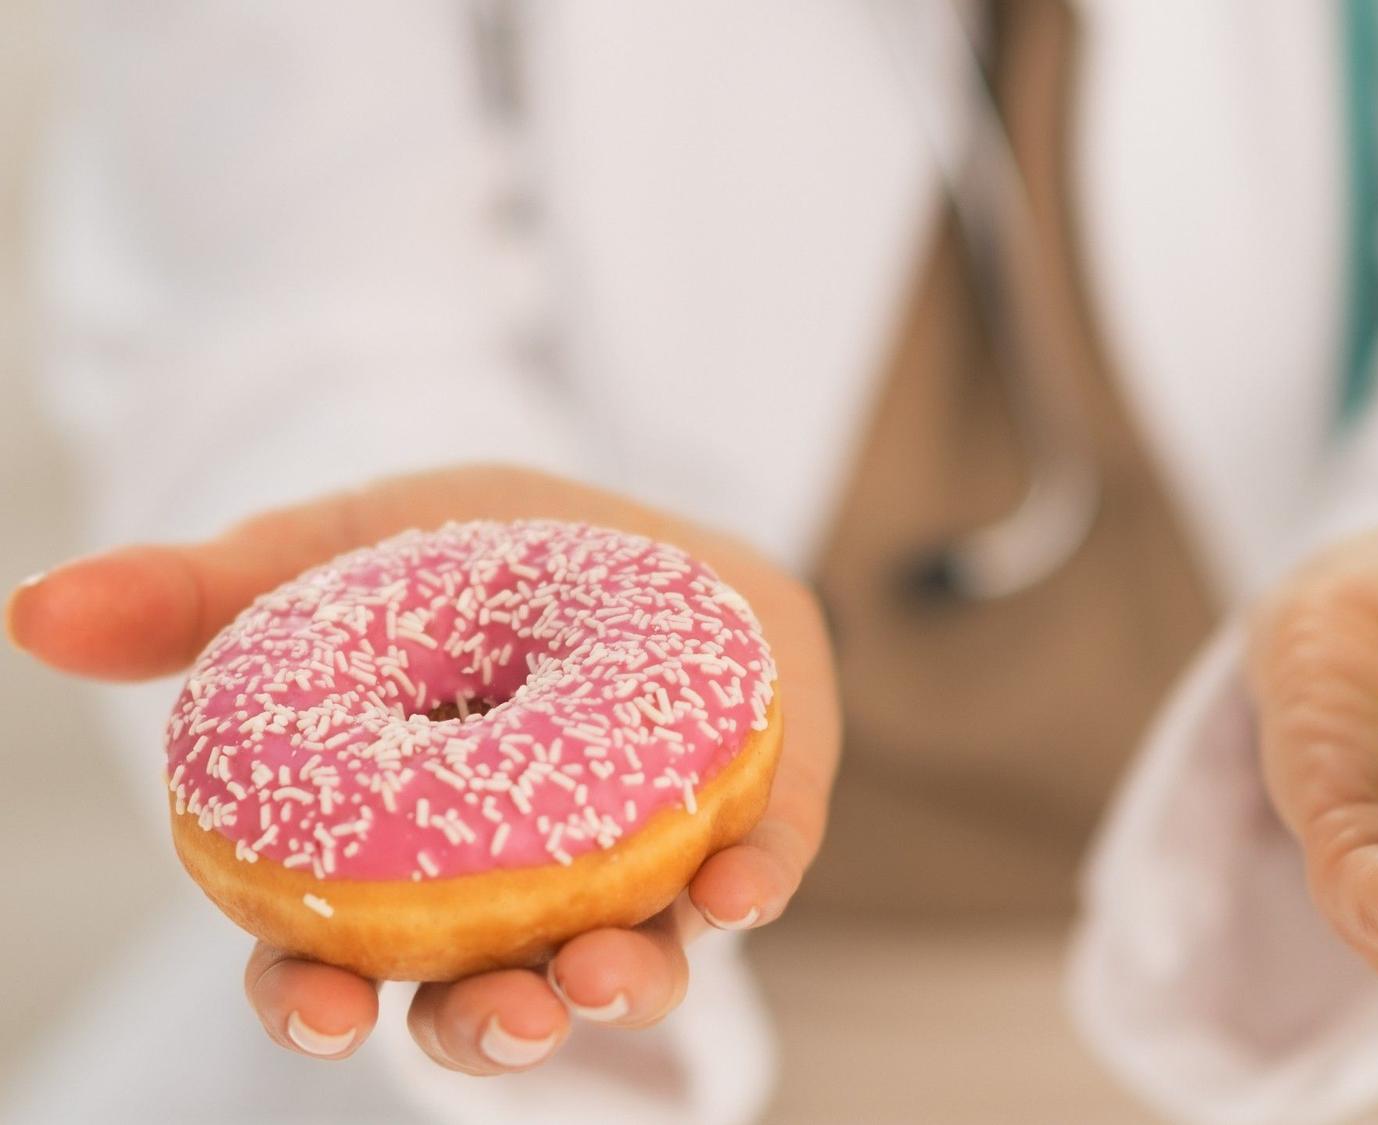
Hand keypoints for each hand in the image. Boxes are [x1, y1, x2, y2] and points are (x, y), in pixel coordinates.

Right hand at [7, 464, 839, 1073]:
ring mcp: (642, 865)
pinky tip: (742, 889)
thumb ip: (202, 595)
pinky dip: (750, 887)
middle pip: (489, 997)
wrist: (634, 519)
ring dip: (621, 984)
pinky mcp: (754, 814)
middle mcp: (524, 890)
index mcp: (407, 857)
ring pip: (626, 960)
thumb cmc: (470, 556)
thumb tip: (30, 613)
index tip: (316, 1008)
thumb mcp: (337, 553)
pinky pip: (757, 867)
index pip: (342, 960)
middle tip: (503, 1018)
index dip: (317, 999)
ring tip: (606, 972)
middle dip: (491, 1030)